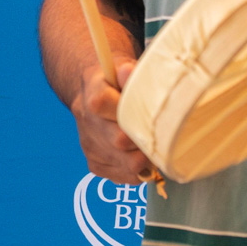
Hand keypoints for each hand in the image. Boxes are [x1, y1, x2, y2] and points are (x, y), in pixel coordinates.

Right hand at [72, 59, 153, 182]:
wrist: (95, 96)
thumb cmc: (118, 83)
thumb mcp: (123, 69)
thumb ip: (129, 73)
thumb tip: (128, 72)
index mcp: (93, 96)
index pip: (107, 107)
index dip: (133, 112)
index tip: (148, 111)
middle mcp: (88, 123)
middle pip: (120, 141)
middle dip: (143, 139)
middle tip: (158, 132)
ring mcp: (90, 146)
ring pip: (126, 164)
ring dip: (145, 157)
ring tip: (151, 144)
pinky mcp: (95, 164)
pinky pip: (124, 176)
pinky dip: (139, 169)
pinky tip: (141, 154)